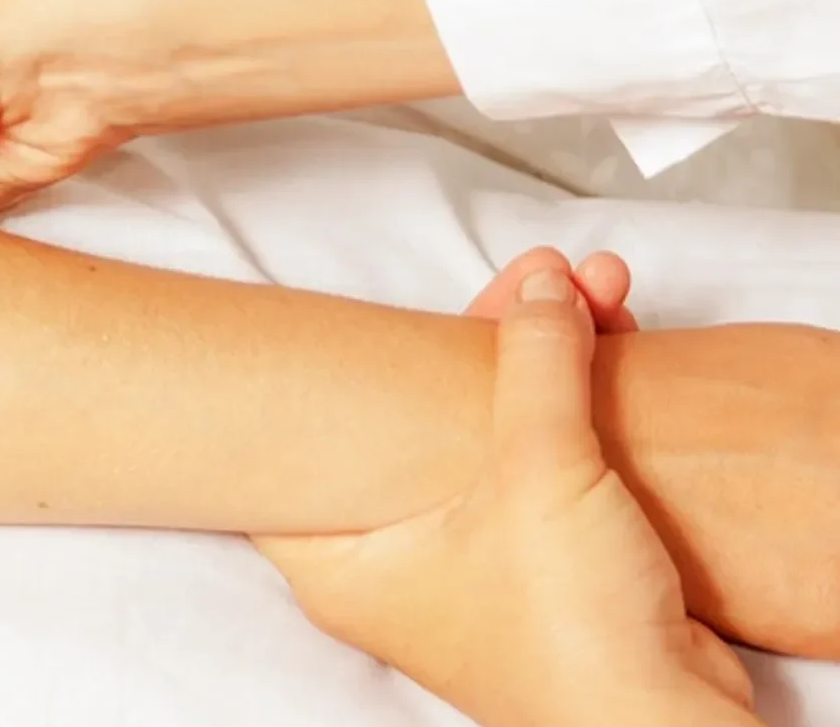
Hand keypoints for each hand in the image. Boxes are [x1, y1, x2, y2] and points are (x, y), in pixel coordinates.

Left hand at [254, 252, 759, 726]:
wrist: (666, 722)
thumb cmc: (570, 633)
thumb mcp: (540, 474)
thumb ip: (532, 365)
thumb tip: (537, 285)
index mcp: (343, 557)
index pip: (294, 446)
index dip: (324, 371)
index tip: (359, 315)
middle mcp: (391, 559)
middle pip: (407, 413)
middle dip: (479, 333)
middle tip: (530, 279)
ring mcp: (461, 556)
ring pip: (480, 424)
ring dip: (537, 352)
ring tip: (588, 288)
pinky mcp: (528, 556)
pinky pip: (532, 452)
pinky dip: (566, 399)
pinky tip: (609, 339)